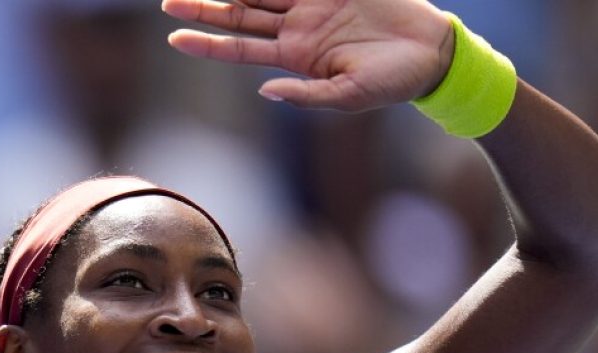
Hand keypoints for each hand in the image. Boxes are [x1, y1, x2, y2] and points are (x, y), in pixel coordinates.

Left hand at [162, 0, 454, 109]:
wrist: (431, 51)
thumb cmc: (391, 83)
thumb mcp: (347, 97)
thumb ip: (306, 96)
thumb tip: (266, 92)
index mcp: (296, 57)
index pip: (239, 49)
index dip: (207, 43)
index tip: (174, 38)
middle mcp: (297, 27)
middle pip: (239, 14)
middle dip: (203, 6)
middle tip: (166, 0)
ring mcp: (314, 2)